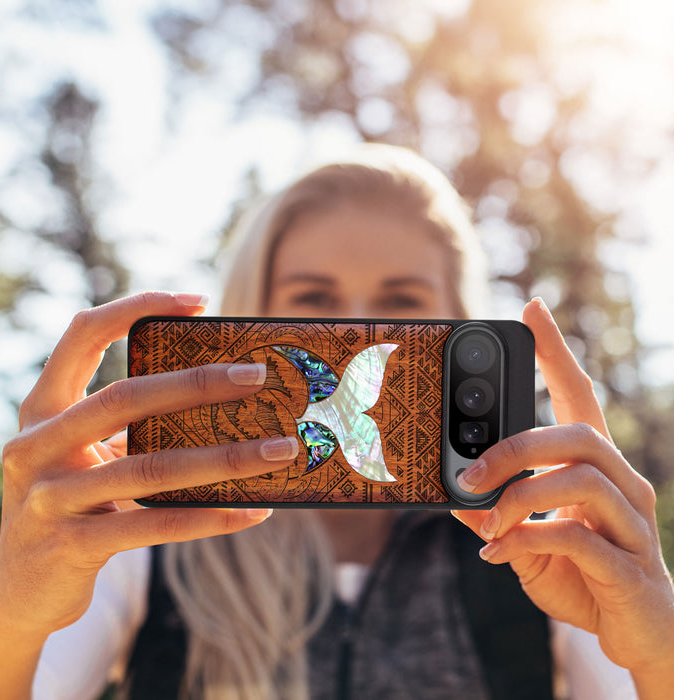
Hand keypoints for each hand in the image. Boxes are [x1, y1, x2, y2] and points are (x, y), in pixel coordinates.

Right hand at [0, 292, 297, 640]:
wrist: (20, 591)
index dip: (136, 307)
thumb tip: (224, 401)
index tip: (198, 300)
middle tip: (258, 375)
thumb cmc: (73, 504)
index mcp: (43, 409)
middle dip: (198, 383)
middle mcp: (36, 445)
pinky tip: (254, 511)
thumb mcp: (88, 456)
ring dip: (226, 457)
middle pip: (125, 397)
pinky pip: (156, 525)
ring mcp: (49, 498)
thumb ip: (131, 427)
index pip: (82, 335)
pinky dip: (210, 517)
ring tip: (280, 450)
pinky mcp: (72, 546)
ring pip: (151, 467)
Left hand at [452, 298, 673, 691]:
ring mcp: (633, 523)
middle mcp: (623, 484)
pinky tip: (498, 554)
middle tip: (469, 472)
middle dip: (515, 447)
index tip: (532, 309)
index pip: (579, 395)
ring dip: (519, 497)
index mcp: (596, 468)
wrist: (638, 635)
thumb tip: (454, 496)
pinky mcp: (631, 566)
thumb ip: (497, 515)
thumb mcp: (527, 540)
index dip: (556, 352)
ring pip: (581, 479)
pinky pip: (578, 538)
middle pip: (578, 434)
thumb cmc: (583, 576)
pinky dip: (528, 540)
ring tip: (486, 522)